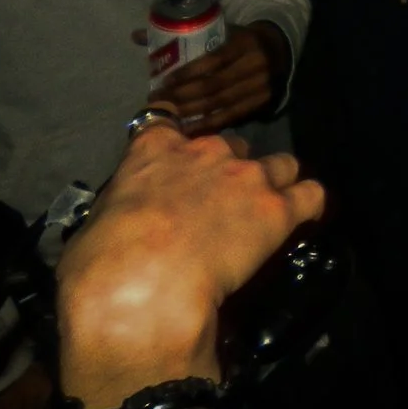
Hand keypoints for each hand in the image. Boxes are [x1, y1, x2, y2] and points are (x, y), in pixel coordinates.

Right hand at [56, 125, 323, 408]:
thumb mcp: (95, 225)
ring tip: (268, 211)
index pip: (167, 123)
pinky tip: (305, 220)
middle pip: (234, 147)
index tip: (179, 162)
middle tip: (223, 205)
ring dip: (275, 184)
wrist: (143, 285)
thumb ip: (121, 210)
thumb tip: (124, 224)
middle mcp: (208, 152)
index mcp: (155, 150)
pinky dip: (310, 205)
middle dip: (231, 171)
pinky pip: (312, 195)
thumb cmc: (103, 262)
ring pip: (281, 165)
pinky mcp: (278, 209)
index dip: (177, 144)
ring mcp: (248, 177)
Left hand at [157, 24, 286, 136]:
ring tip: (168, 118)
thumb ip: (181, 34)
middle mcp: (256, 65)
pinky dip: (209, 125)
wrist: (279, 49)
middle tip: (158, 102)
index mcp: (245, 43)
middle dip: (183, 96)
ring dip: (192, 113)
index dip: (188, 73)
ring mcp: (261, 86)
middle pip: (215, 85)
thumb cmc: (238, 39)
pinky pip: (232, 117)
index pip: (214, 60)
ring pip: (222, 104)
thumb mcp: (219, 29)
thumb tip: (136, 35)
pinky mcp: (263, 103)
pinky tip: (189, 130)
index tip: (163, 82)